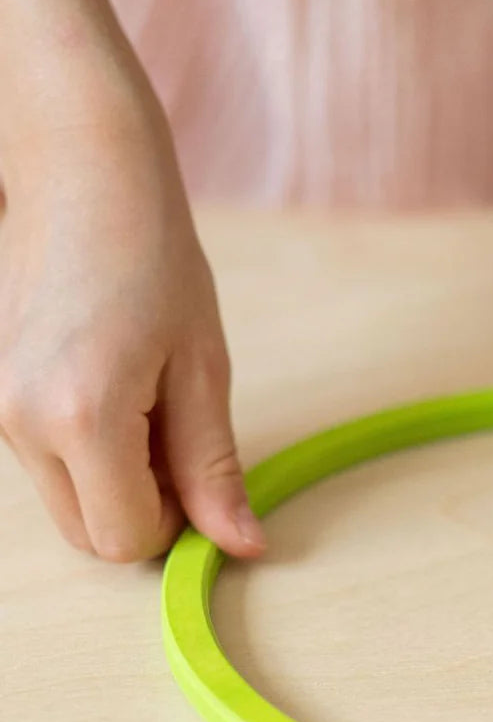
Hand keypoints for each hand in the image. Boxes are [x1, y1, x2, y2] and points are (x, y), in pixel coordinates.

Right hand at [0, 0, 264, 560]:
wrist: (82, 175)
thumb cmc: (155, 258)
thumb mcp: (203, 370)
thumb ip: (214, 468)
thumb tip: (242, 545)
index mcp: (80, 417)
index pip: (127, 539)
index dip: (178, 526)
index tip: (204, 482)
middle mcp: (20, 424)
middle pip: (90, 536)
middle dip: (145, 512)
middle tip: (181, 441)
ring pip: (69, 503)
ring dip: (119, 483)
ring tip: (149, 403)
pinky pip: (49, 464)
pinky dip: (91, 456)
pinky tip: (116, 391)